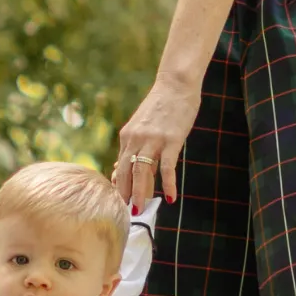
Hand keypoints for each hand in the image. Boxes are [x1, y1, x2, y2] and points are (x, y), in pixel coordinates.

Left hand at [113, 75, 201, 211]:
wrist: (176, 84)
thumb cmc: (162, 105)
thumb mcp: (143, 124)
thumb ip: (137, 144)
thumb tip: (131, 165)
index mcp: (127, 135)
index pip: (120, 165)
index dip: (120, 184)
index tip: (121, 200)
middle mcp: (136, 138)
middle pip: (127, 172)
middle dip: (126, 193)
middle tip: (127, 211)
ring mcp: (153, 140)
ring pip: (142, 172)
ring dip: (141, 193)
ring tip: (140, 209)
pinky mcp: (171, 140)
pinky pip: (167, 167)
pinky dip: (167, 184)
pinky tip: (170, 198)